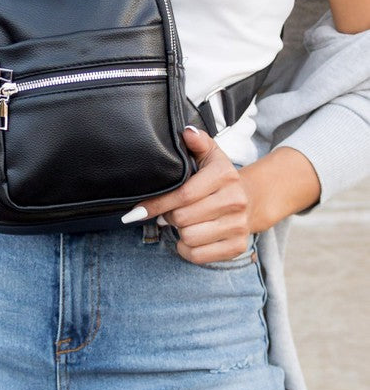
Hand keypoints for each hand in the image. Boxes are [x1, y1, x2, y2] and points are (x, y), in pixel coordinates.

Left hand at [122, 126, 251, 264]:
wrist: (251, 199)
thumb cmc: (221, 178)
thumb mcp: (211, 155)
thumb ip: (198, 142)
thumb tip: (187, 132)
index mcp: (225, 175)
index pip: (184, 194)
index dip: (158, 203)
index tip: (138, 210)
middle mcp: (235, 200)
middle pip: (183, 218)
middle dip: (169, 216)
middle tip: (169, 212)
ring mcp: (238, 225)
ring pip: (189, 237)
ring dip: (179, 232)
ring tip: (183, 222)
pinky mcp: (237, 247)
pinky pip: (199, 256)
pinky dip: (187, 249)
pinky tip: (190, 237)